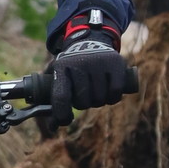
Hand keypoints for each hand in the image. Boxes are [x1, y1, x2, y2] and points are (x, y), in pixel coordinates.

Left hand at [49, 9, 133, 126]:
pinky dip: (112, 98)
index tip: (64, 121)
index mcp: (62, 67)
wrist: (90, 39)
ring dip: (98, 101)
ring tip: (95, 92)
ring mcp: (98, 63)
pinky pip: (115, 93)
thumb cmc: (71, 65)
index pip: (60, 97)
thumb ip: (52, 99)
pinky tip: (108, 93)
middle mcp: (79, 64)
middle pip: (82, 102)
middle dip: (82, 104)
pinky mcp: (116, 63)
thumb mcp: (57, 74)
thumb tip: (53, 128)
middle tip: (84, 97)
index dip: (61, 115)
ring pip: (99, 99)